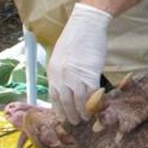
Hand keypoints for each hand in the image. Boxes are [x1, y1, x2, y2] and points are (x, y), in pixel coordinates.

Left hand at [47, 2, 111, 123]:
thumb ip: (61, 71)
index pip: (53, 97)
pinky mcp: (91, 74)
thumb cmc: (75, 37)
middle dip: (70, 115)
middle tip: (75, 122)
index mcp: (52, 72)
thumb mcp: (60, 55)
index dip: (59, 109)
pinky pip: (91, 94)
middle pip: (65, 102)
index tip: (63, 117)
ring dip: (82, 112)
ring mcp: (76, 76)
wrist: (87, 25)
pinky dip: (93, 103)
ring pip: (78, 101)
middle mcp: (61, 76)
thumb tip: (65, 85)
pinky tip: (95, 107)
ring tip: (86, 118)